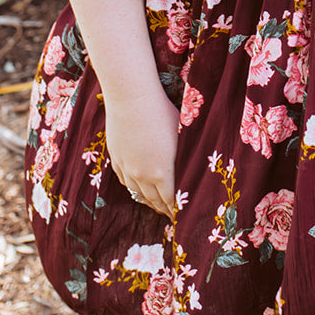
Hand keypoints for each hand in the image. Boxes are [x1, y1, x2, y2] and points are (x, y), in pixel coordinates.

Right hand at [103, 82, 179, 218]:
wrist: (131, 98)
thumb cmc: (162, 112)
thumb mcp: (182, 135)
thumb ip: (186, 156)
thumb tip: (197, 167)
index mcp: (162, 172)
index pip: (171, 200)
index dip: (178, 210)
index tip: (183, 216)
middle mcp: (142, 175)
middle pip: (154, 200)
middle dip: (164, 209)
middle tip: (172, 214)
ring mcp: (127, 167)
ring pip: (138, 193)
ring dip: (149, 201)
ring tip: (156, 205)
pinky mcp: (116, 158)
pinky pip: (125, 181)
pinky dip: (134, 188)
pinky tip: (138, 188)